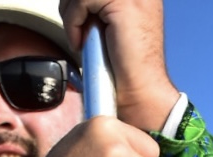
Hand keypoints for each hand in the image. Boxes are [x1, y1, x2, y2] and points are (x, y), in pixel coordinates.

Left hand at [60, 0, 180, 132]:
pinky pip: (81, 1)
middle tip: (78, 33)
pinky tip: (82, 43)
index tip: (80, 25)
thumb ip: (98, 8)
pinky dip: (73, 24)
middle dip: (72, 6)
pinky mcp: (123, 3)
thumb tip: (72, 1)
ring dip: (71, 16)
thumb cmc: (126, 67)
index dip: (80, 3)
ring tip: (82, 40)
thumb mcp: (110, 24)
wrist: (141, 90)